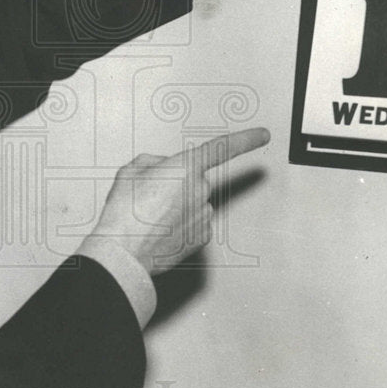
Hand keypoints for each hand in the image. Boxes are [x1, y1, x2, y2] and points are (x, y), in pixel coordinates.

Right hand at [92, 127, 270, 275]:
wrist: (124, 252)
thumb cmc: (124, 212)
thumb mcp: (131, 170)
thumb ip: (153, 161)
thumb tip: (162, 168)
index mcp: (186, 167)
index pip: (222, 148)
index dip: (245, 139)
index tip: (262, 135)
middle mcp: (200, 190)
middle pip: (193, 179)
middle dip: (177, 184)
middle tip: (149, 197)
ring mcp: (203, 215)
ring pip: (193, 202)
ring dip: (177, 206)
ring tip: (151, 217)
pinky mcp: (201, 237)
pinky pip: (194, 223)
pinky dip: (180, 225)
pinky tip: (160, 230)